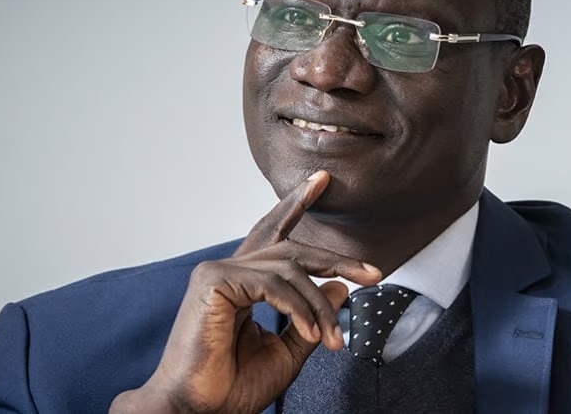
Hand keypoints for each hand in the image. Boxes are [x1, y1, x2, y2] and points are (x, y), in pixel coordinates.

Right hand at [110, 170, 382, 413]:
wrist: (198, 411)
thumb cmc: (231, 386)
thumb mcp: (286, 353)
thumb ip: (311, 318)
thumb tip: (341, 288)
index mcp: (242, 281)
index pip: (274, 232)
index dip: (296, 203)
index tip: (322, 180)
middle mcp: (228, 269)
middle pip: (291, 247)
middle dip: (336, 258)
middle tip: (372, 273)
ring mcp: (217, 271)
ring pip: (289, 269)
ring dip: (319, 306)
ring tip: (333, 340)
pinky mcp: (213, 280)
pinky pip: (273, 284)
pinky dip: (299, 309)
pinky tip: (309, 333)